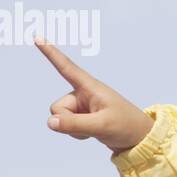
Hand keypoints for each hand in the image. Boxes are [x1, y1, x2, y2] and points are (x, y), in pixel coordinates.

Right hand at [35, 36, 154, 152]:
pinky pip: (66, 126)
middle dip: (67, 121)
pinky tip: (92, 133)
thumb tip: (50, 122)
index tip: (37, 37)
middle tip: (92, 125)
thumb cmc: (126, 126)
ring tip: (96, 128)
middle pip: (57, 108)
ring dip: (72, 129)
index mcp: (91, 87)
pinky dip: (76, 133)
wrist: (139, 139)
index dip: (51, 53)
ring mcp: (81, 106)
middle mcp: (82, 94)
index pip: (66, 67)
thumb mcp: (101, 125)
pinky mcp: (81, 117)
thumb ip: (74, 124)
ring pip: (59, 118)